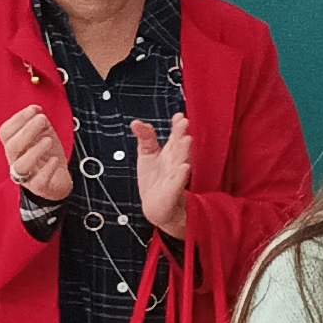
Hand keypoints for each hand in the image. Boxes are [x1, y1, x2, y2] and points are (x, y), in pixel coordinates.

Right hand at [1, 98, 71, 201]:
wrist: (59, 180)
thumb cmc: (47, 156)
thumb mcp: (44, 135)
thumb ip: (40, 123)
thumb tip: (37, 111)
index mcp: (14, 147)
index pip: (6, 132)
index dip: (18, 119)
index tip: (34, 109)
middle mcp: (15, 161)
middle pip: (12, 147)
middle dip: (26, 131)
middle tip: (42, 119)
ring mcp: (26, 176)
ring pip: (21, 165)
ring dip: (34, 150)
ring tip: (48, 140)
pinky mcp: (39, 187)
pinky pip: (39, 181)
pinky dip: (47, 169)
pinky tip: (55, 160)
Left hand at [132, 114, 193, 236]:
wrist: (156, 206)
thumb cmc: (154, 180)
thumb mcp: (147, 155)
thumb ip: (145, 137)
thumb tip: (136, 122)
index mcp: (170, 153)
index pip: (175, 137)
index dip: (177, 127)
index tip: (179, 116)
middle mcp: (175, 163)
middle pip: (179, 146)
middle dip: (181, 135)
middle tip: (184, 122)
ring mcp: (175, 177)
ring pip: (180, 162)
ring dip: (184, 151)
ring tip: (186, 139)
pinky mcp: (172, 192)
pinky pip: (177, 184)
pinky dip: (180, 176)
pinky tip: (184, 168)